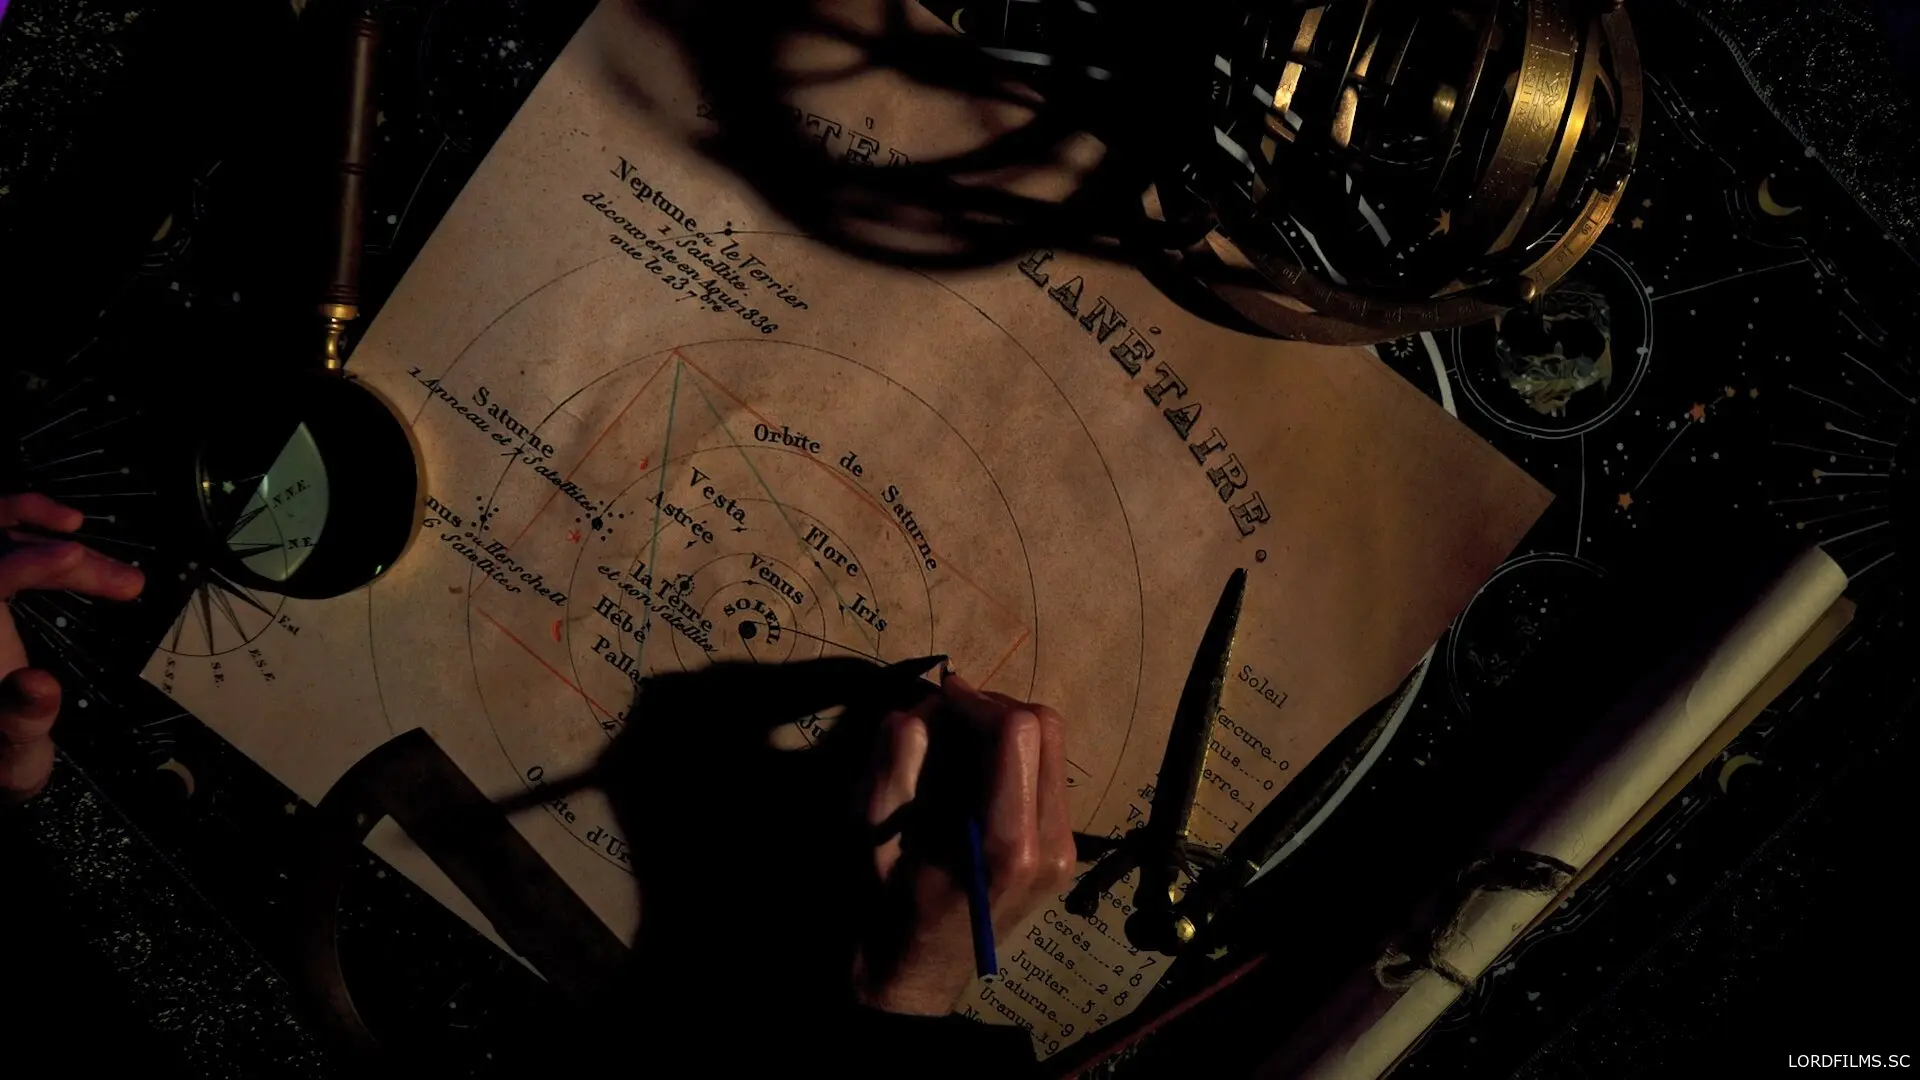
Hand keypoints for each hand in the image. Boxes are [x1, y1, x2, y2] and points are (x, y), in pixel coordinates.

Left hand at [1, 494, 144, 803]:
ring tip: (79, 525)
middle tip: (127, 583)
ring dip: (32, 521)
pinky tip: (65, 524)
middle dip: (56, 558)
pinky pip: (0, 540)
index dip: (23, 562)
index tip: (72, 554)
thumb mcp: (15, 754)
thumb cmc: (5, 754)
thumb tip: (37, 684)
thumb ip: (22, 718)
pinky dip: (25, 521)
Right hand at [854, 672, 1074, 1015]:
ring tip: (956, 740)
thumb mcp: (872, 837)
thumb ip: (894, 766)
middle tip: (945, 715)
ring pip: (1053, 744)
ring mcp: (1065, 849)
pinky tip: (974, 773)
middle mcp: (1053, 845)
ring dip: (1003, 728)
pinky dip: (1013, 755)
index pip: (1020, 732)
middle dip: (993, 707)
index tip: (938, 699)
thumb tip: (919, 707)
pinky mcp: (1063, 848)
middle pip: (1047, 727)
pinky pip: (1049, 772)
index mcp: (1010, 847)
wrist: (915, 976)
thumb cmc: (886, 910)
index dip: (976, 701)